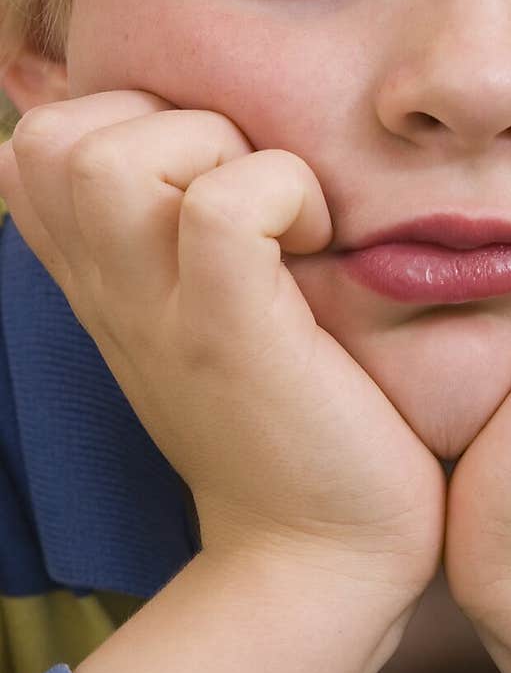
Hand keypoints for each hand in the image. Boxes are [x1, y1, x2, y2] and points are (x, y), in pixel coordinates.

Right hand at [0, 94, 444, 596]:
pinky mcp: (229, 335)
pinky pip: (221, 208)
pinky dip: (283, 191)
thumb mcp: (198, 314)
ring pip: (114, 159)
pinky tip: (317, 242)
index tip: (204, 171)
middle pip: (54, 136)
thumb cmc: (284, 419)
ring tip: (279, 214)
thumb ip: (171, 237)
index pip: (30, 145)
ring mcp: (160, 314)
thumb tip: (189, 143)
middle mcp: (109, 291)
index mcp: (99, 280)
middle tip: (245, 185)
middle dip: (166, 119)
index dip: (117, 117)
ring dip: (216, 150)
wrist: (317, 555)